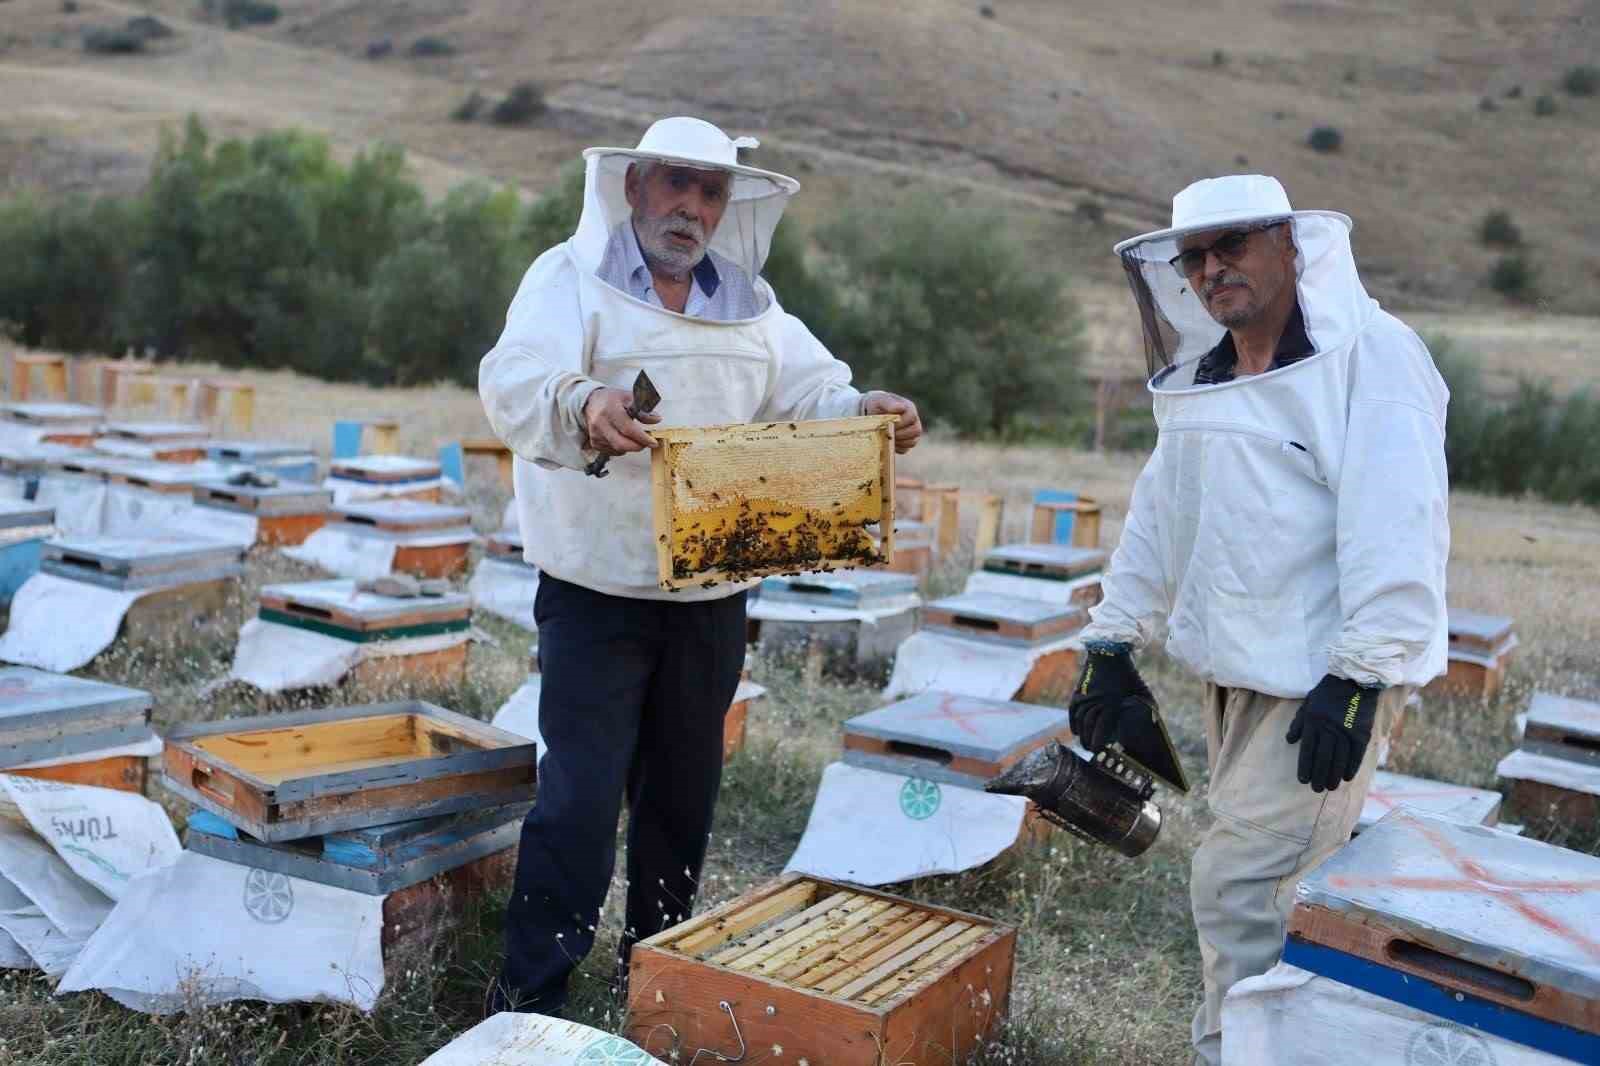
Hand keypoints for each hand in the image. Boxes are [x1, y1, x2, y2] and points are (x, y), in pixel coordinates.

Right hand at [583, 386, 661, 456]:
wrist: (591, 402)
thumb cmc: (611, 400)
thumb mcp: (629, 398)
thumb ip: (643, 410)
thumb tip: (656, 419)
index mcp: (610, 410)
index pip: (627, 429)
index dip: (642, 438)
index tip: (653, 442)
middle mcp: (600, 423)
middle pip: (621, 444)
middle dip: (638, 446)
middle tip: (647, 442)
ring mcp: (596, 434)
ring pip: (618, 449)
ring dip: (630, 446)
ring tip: (634, 437)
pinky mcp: (595, 443)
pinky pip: (612, 452)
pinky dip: (621, 448)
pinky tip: (623, 438)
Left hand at [863, 391, 922, 453]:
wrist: (871, 413)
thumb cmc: (877, 405)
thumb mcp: (880, 401)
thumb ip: (889, 403)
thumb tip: (900, 408)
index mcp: (909, 408)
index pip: (912, 416)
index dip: (901, 422)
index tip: (888, 423)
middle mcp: (913, 420)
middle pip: (916, 430)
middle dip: (900, 434)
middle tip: (886, 433)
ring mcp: (911, 432)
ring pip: (912, 442)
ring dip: (898, 442)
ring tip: (886, 437)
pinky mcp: (905, 442)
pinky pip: (905, 449)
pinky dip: (895, 448)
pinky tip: (887, 442)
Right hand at [1068, 648, 1156, 752]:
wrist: (1109, 654)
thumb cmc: (1130, 676)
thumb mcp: (1142, 692)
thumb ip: (1147, 710)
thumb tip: (1155, 727)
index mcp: (1112, 702)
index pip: (1101, 728)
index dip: (1098, 743)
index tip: (1100, 751)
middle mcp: (1096, 700)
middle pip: (1088, 727)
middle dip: (1090, 742)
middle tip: (1094, 752)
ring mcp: (1085, 696)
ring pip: (1080, 721)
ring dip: (1082, 735)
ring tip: (1086, 744)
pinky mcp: (1078, 692)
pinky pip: (1073, 711)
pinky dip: (1073, 723)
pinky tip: (1076, 732)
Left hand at [1286, 675, 1379, 792]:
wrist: (1354, 680)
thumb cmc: (1327, 692)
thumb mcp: (1308, 703)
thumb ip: (1298, 723)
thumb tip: (1289, 741)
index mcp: (1313, 721)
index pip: (1307, 750)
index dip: (1304, 766)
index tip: (1302, 780)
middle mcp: (1328, 728)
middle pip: (1322, 757)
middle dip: (1318, 775)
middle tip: (1316, 789)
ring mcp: (1346, 731)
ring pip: (1338, 759)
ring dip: (1333, 775)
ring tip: (1330, 787)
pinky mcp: (1362, 732)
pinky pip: (1356, 755)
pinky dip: (1351, 767)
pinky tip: (1346, 777)